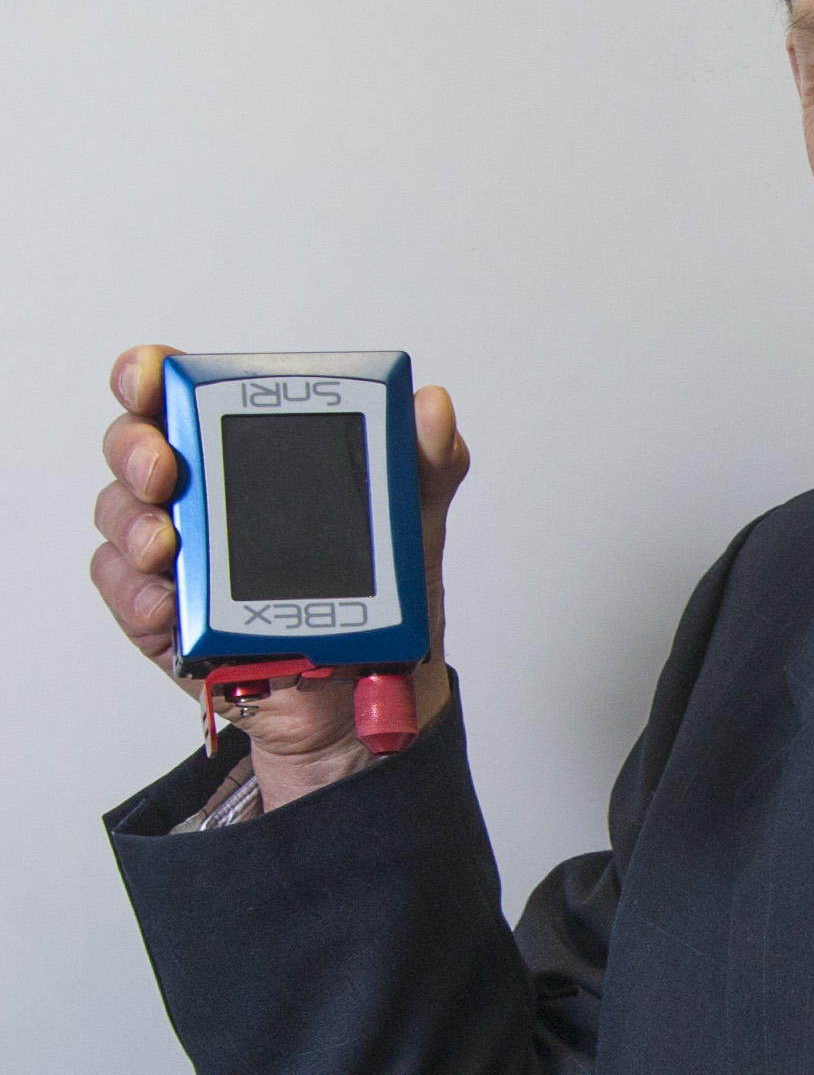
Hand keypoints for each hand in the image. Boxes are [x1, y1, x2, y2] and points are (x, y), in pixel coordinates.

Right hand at [91, 346, 469, 810]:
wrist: (368, 700)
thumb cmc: (378, 602)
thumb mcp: (410, 526)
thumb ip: (424, 463)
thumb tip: (433, 408)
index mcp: (248, 456)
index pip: (181, 397)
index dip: (151, 375)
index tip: (154, 375)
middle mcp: (199, 495)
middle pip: (133, 449)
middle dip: (136, 449)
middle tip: (165, 469)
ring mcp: (175, 556)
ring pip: (120, 518)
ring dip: (133, 526)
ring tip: (164, 544)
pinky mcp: (163, 616)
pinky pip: (125, 595)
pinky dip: (137, 596)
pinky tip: (165, 603)